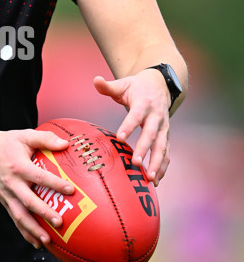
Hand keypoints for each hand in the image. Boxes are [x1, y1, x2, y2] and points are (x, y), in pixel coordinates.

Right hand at [0, 128, 73, 247]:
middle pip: (28, 201)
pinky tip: (37, 243)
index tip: (70, 190)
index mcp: (19, 167)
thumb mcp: (24, 135)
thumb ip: (45, 139)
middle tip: (59, 222)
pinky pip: (15, 219)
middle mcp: (12, 183)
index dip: (54, 183)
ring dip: (33, 229)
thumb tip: (66, 144)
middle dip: (44, 213)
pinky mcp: (5, 202)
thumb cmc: (7, 143)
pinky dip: (25, 232)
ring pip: (20, 215)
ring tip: (47, 241)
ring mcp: (7, 195)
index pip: (39, 177)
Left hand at [93, 70, 170, 184]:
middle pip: (151, 134)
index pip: (135, 116)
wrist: (160, 85)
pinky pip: (166, 153)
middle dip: (144, 149)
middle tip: (135, 163)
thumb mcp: (123, 84)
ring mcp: (164, 127)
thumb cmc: (136, 87)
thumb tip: (95, 80)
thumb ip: (108, 86)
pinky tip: (156, 181)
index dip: (128, 126)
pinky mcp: (166, 136)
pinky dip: (163, 167)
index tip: (119, 137)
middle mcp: (157, 116)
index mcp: (144, 104)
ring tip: (150, 178)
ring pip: (162, 147)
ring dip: (157, 163)